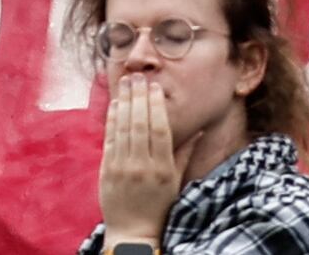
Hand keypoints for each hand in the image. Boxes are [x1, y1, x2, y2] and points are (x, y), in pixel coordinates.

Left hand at [95, 80, 182, 242]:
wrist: (133, 233)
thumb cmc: (159, 207)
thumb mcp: (176, 182)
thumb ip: (185, 153)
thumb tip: (201, 129)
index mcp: (162, 169)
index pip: (160, 130)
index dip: (157, 105)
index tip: (155, 86)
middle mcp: (142, 167)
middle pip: (140, 125)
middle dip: (139, 97)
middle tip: (139, 76)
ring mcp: (122, 168)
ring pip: (123, 128)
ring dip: (125, 102)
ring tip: (126, 82)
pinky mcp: (107, 170)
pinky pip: (109, 139)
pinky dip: (112, 119)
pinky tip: (115, 103)